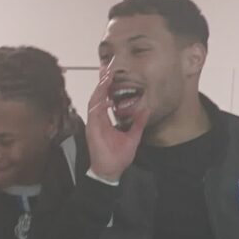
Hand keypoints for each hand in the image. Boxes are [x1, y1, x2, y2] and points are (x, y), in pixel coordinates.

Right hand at [84, 68, 143, 183]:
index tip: (111, 73)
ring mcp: (94, 124)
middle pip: (98, 96)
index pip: (104, 99)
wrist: (110, 171)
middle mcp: (97, 120)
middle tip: (107, 67)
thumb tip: (146, 109)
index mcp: (104, 120)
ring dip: (99, 88)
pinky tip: (104, 96)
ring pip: (94, 101)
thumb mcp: (133, 136)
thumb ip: (138, 123)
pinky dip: (98, 103)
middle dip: (101, 81)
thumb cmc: (118, 157)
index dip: (107, 86)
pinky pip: (93, 112)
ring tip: (105, 76)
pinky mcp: (92, 129)